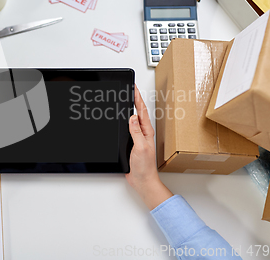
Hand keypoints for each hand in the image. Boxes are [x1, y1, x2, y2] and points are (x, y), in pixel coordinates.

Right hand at [125, 87, 172, 209]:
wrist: (143, 181)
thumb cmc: (144, 167)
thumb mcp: (140, 147)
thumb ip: (136, 132)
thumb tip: (132, 117)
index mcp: (146, 132)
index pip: (141, 111)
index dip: (137, 98)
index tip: (134, 88)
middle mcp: (142, 133)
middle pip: (138, 112)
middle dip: (134, 100)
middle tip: (131, 89)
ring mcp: (137, 138)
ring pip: (133, 120)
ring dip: (130, 109)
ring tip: (128, 99)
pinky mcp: (132, 144)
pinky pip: (128, 129)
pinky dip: (125, 122)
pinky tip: (123, 120)